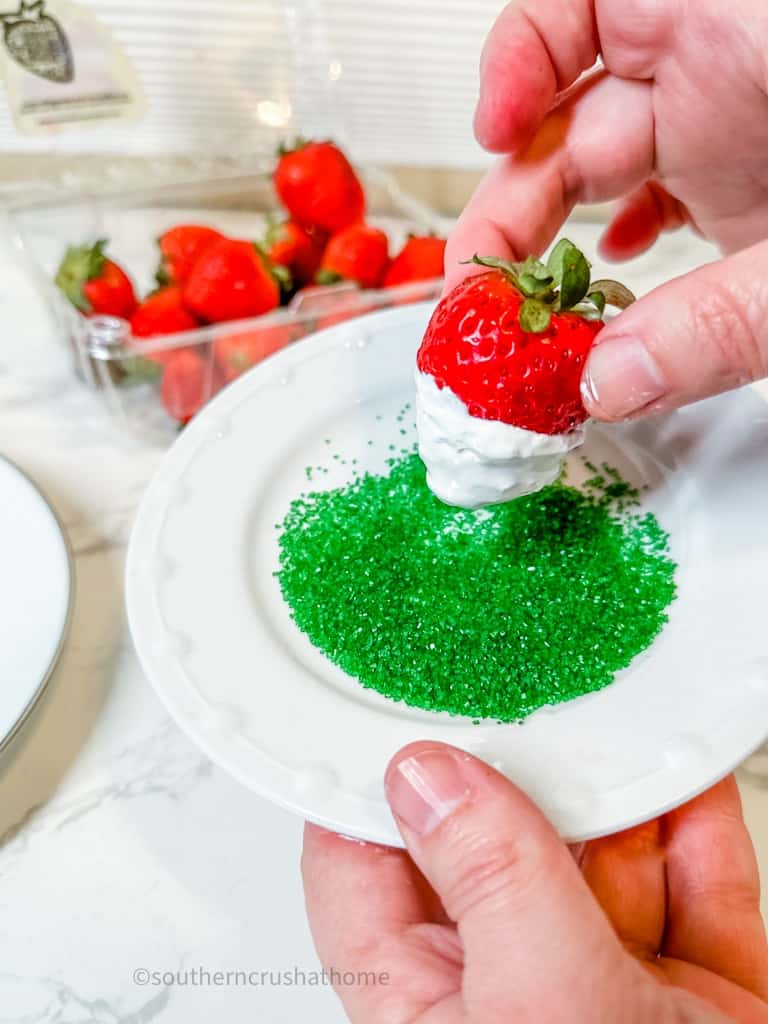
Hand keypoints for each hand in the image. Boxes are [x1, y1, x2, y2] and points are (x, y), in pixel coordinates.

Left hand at [303, 742, 767, 1022]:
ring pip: (593, 856)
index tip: (382, 706)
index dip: (371, 787)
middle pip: (488, 846)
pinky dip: (691, 825)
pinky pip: (688, 883)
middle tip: (518, 699)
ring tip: (602, 718)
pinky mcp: (693, 993)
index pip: (363, 870)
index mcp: (429, 1012)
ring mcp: (604, 988)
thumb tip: (428, 781)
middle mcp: (510, 994)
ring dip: (611, 788)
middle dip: (516, 773)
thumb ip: (491, 885)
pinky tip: (678, 774)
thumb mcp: (547, 1010)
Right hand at [445, 0, 767, 420]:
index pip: (582, 5)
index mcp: (728, 38)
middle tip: (483, 308)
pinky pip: (658, 193)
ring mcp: (730, 125)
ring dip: (555, 249)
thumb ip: (717, 321)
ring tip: (534, 325)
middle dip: (510, 214)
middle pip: (569, 121)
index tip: (489, 132)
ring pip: (604, 170)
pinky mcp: (745, 174)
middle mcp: (717, 73)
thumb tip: (611, 384)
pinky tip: (610, 296)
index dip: (517, 58)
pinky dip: (618, 248)